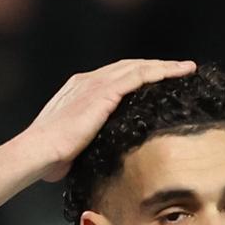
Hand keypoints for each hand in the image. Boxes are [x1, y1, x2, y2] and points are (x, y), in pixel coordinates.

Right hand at [16, 58, 197, 181]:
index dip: (140, 76)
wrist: (38, 152)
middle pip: (130, 67)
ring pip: (138, 68)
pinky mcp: (102, 92)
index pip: (117, 77)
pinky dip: (160, 72)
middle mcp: (88, 81)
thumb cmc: (51, 157)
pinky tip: (177, 73)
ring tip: (187, 68)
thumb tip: (102, 155)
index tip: (161, 80)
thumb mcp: (76, 144)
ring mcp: (94, 84)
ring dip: (165, 66)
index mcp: (80, 90)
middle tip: (181, 68)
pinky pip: (138, 76)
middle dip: (157, 66)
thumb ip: (91, 141)